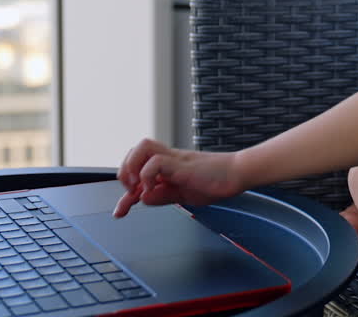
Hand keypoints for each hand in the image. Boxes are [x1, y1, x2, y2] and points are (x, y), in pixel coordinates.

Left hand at [114, 138, 243, 217]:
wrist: (237, 174)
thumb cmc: (216, 182)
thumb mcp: (184, 195)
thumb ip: (163, 196)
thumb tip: (143, 198)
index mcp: (168, 166)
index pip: (138, 171)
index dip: (125, 193)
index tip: (120, 211)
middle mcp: (168, 159)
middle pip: (135, 150)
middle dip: (124, 172)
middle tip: (131, 192)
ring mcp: (175, 159)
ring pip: (142, 147)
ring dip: (132, 167)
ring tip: (137, 186)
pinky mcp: (182, 164)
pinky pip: (156, 162)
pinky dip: (148, 176)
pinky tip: (155, 189)